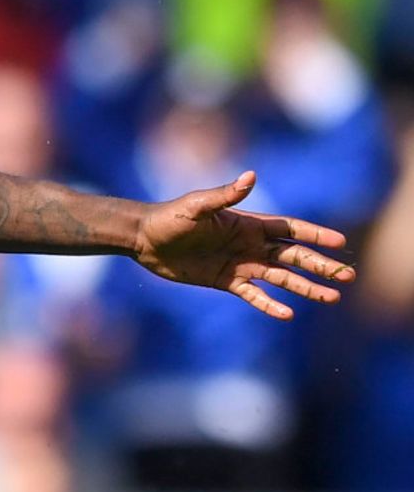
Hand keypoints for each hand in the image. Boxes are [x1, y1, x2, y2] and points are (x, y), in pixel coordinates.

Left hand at [132, 171, 354, 319]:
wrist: (143, 239)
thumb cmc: (169, 217)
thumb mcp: (196, 206)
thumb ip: (225, 195)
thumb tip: (251, 176)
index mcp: (249, 224)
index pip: (291, 229)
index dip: (315, 235)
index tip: (340, 243)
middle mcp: (250, 244)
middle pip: (294, 256)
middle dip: (321, 265)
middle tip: (349, 275)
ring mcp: (240, 264)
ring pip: (281, 278)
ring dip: (306, 287)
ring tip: (332, 297)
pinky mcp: (225, 281)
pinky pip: (253, 295)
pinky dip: (270, 304)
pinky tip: (288, 314)